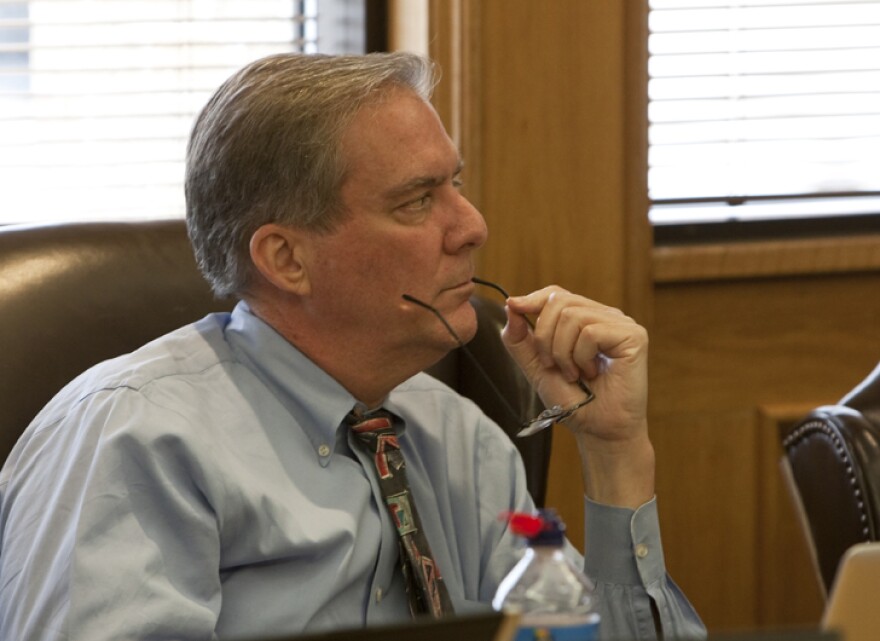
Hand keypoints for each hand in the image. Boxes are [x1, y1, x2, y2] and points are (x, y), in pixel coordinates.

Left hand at [502, 286, 653, 506]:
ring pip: (573, 316)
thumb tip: (511, 305)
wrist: (597, 429)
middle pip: (560, 302)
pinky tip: (591, 373)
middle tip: (554, 366)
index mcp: (584, 318)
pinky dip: (581, 357)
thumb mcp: (537, 367)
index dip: (533, 299)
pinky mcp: (634, 336)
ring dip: (563, 352)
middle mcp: (604, 316)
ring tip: (574, 373)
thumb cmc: (573, 400)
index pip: (556, 294)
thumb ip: (520, 339)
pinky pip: (591, 332)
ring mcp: (621, 324)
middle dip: (545, 337)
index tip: (514, 307)